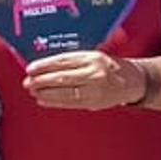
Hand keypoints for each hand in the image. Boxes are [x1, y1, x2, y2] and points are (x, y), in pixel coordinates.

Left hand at [24, 51, 141, 109]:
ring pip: (65, 92)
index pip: (63, 60)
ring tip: (33, 92)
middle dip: (41, 80)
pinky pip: (71, 103)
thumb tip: (46, 66)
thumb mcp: (94, 56)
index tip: (30, 68)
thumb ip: (74, 60)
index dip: (44, 65)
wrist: (132, 81)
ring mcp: (95, 88)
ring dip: (45, 93)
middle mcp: (94, 72)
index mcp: (92, 57)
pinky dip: (55, 102)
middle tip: (28, 82)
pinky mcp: (95, 102)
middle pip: (62, 77)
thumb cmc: (109, 67)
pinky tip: (44, 101)